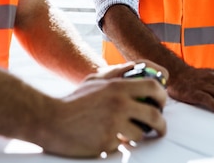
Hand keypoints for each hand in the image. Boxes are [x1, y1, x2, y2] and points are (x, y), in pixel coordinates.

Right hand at [38, 62, 167, 157]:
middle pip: (155, 115)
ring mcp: (113, 124)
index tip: (161, 103)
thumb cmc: (74, 101)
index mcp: (118, 86)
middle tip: (160, 128)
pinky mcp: (106, 142)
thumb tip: (138, 69)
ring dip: (137, 135)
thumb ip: (117, 74)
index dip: (163, 96)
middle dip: (162, 124)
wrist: (50, 120)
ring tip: (126, 133)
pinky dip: (119, 144)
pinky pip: (123, 145)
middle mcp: (119, 104)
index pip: (153, 87)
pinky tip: (109, 138)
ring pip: (140, 133)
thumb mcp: (95, 80)